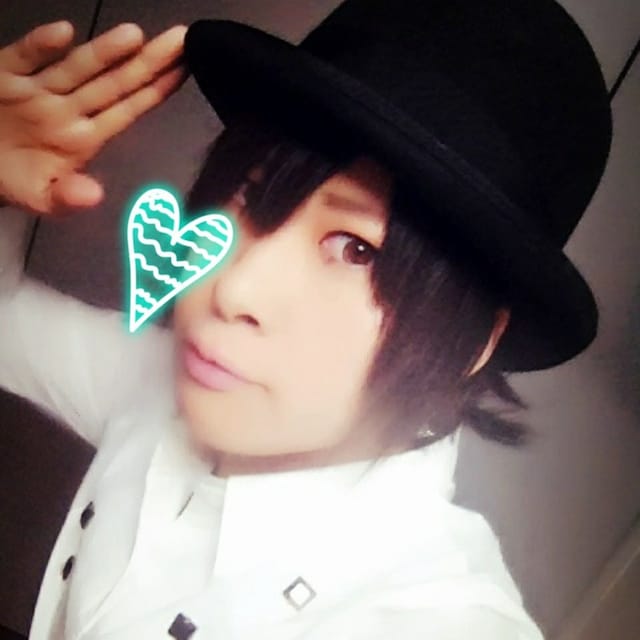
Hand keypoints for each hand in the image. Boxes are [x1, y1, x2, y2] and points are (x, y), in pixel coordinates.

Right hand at [0, 20, 188, 215]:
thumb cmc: (13, 180)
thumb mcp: (42, 198)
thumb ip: (67, 198)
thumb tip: (94, 196)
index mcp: (84, 137)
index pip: (128, 111)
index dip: (157, 91)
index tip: (185, 69)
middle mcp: (68, 109)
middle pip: (113, 84)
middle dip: (147, 63)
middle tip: (181, 40)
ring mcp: (38, 90)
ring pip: (77, 69)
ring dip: (104, 52)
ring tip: (134, 35)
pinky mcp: (3, 75)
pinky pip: (23, 58)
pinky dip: (40, 47)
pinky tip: (62, 33)